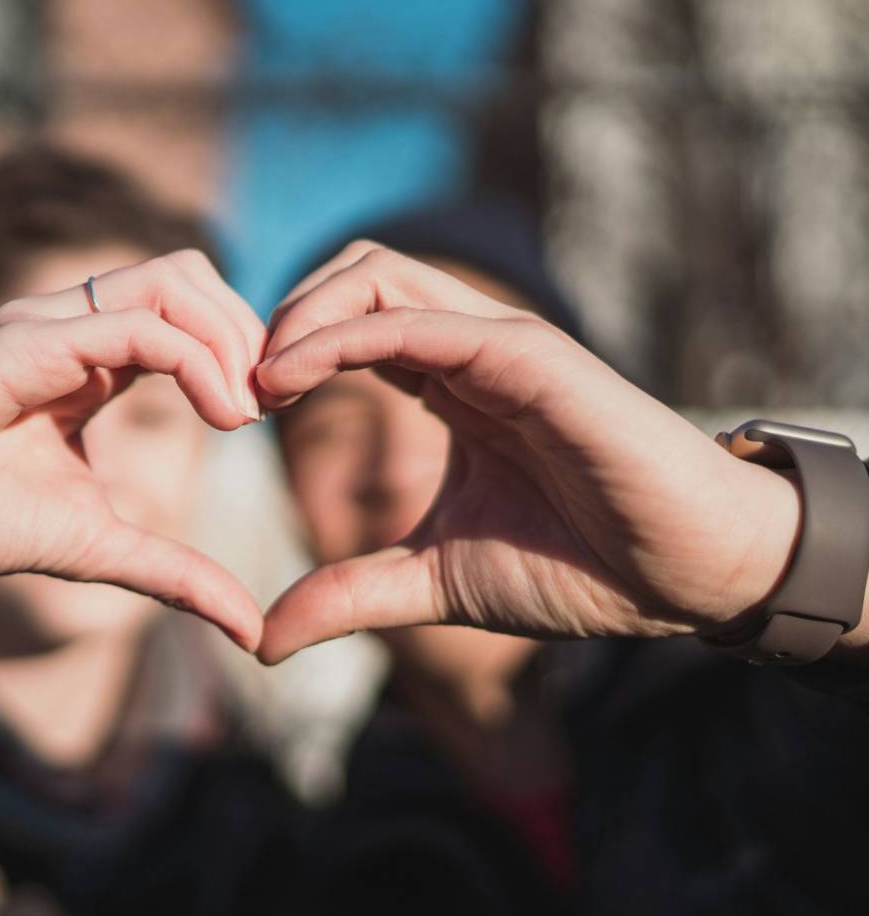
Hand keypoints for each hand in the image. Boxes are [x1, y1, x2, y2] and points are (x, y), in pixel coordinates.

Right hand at [0, 251, 265, 649]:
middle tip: (272, 402)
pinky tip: (220, 416)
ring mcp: (46, 326)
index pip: (190, 312)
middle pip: (191, 274)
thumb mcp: (100, 549)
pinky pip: (128, 325)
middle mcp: (73, 326)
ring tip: (246, 410)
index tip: (274, 414)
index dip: (244, 351)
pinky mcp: (20, 345)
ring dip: (228, 337)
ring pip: (170, 280)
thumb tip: (251, 629)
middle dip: (248, 331)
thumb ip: (177, 574)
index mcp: (93, 358)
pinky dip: (193, 359)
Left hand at [256, 245, 802, 663]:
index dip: (283, 353)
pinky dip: (342, 336)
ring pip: (379, 275)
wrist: (682, 578)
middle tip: (233, 385)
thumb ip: (349, 594)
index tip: (236, 410)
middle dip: (281, 315)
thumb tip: (262, 639)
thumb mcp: (433, 581)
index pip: (349, 325)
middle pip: (356, 275)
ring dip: (300, 314)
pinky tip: (291, 379)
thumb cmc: (578, 567)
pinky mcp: (529, 357)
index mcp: (449, 385)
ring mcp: (500, 344)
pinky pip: (419, 321)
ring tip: (255, 381)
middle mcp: (469, 349)